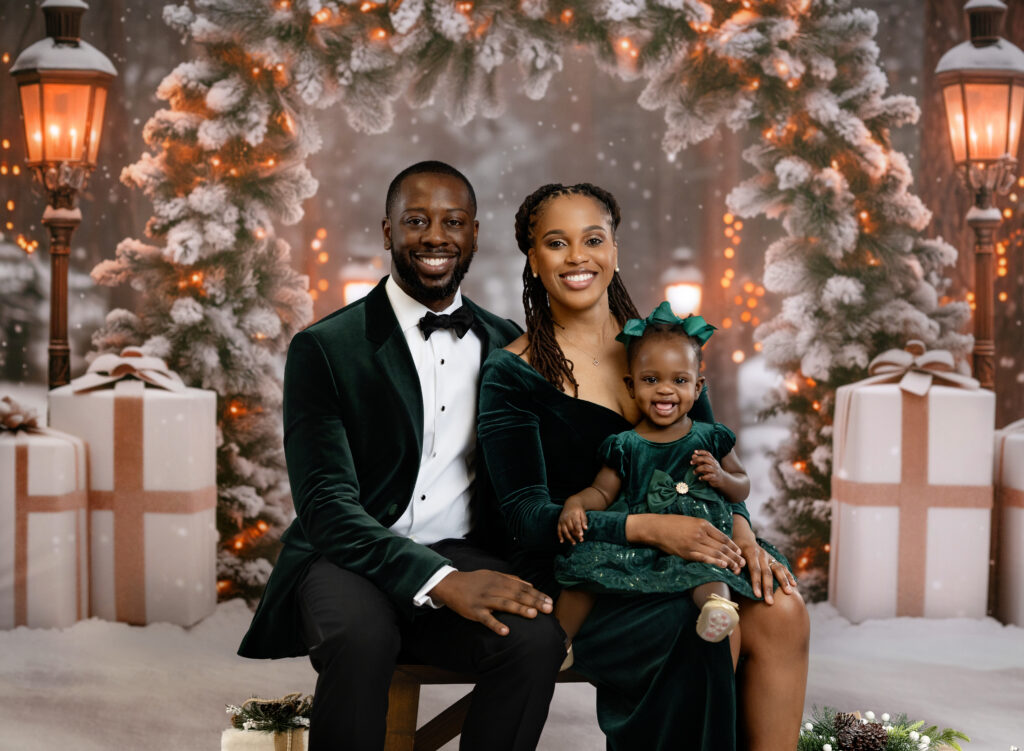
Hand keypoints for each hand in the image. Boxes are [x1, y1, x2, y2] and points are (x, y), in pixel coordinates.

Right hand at [428, 570, 553, 635]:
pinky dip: (496, 625)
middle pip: (517, 595)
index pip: (523, 587)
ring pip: (504, 604)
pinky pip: (486, 619)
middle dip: (534, 601)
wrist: (451, 584)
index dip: (537, 594)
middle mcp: (494, 588)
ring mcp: (484, 600)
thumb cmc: (475, 581)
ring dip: (519, 609)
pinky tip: (506, 632)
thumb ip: (512, 579)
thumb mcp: (493, 575)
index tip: (550, 601)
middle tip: (548, 609)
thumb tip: (530, 584)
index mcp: (500, 580)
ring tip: (533, 615)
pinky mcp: (474, 611)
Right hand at [558, 497, 587, 543]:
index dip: (579, 529)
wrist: (571, 503)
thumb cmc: (578, 510)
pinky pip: (558, 530)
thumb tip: (585, 528)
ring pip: (565, 531)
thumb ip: (584, 520)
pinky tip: (562, 541)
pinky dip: (559, 536)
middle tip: (581, 540)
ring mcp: (562, 520)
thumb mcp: (582, 513)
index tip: (581, 535)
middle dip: (576, 535)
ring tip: (574, 543)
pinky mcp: (559, 522)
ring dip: (569, 538)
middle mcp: (566, 518)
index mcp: (573, 515)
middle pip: (571, 528)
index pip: (576, 523)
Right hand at [636, 514, 744, 572]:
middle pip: (722, 546)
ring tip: (736, 567)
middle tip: (742, 563)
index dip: (733, 546)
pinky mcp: (687, 552)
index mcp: (703, 524)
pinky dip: (715, 562)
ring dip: (728, 561)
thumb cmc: (673, 523)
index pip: (723, 537)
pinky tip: (723, 565)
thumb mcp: (691, 521)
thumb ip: (704, 529)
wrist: (656, 528)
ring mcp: (694, 543)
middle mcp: (700, 533)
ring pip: (716, 553)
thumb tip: (717, 539)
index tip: (739, 552)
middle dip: (734, 556)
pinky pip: (704, 558)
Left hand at [691, 450, 725, 487]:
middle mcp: (714, 464)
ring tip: (694, 472)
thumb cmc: (713, 471)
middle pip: (706, 459)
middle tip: (691, 462)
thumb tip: (693, 456)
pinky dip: (702, 477)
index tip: (694, 452)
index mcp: (712, 460)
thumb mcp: (707, 465)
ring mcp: (715, 470)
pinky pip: (708, 476)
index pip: (707, 453)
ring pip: (706, 467)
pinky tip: (699, 478)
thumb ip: (700, 461)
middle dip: (697, 459)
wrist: (723, 480)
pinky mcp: (715, 477)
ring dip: (698, 469)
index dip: (701, 452)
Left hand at [738, 540, 796, 604]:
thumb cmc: (736, 550)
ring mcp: (769, 557)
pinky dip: (788, 575)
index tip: (757, 595)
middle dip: (769, 588)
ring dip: (784, 582)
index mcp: (751, 553)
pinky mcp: (773, 559)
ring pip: (778, 569)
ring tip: (788, 593)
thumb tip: (737, 572)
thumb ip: (735, 563)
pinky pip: (782, 567)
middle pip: (767, 573)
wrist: (744, 538)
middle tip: (770, 602)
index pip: (755, 569)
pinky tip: (794, 584)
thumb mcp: (732, 554)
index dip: (756, 582)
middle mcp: (762, 555)